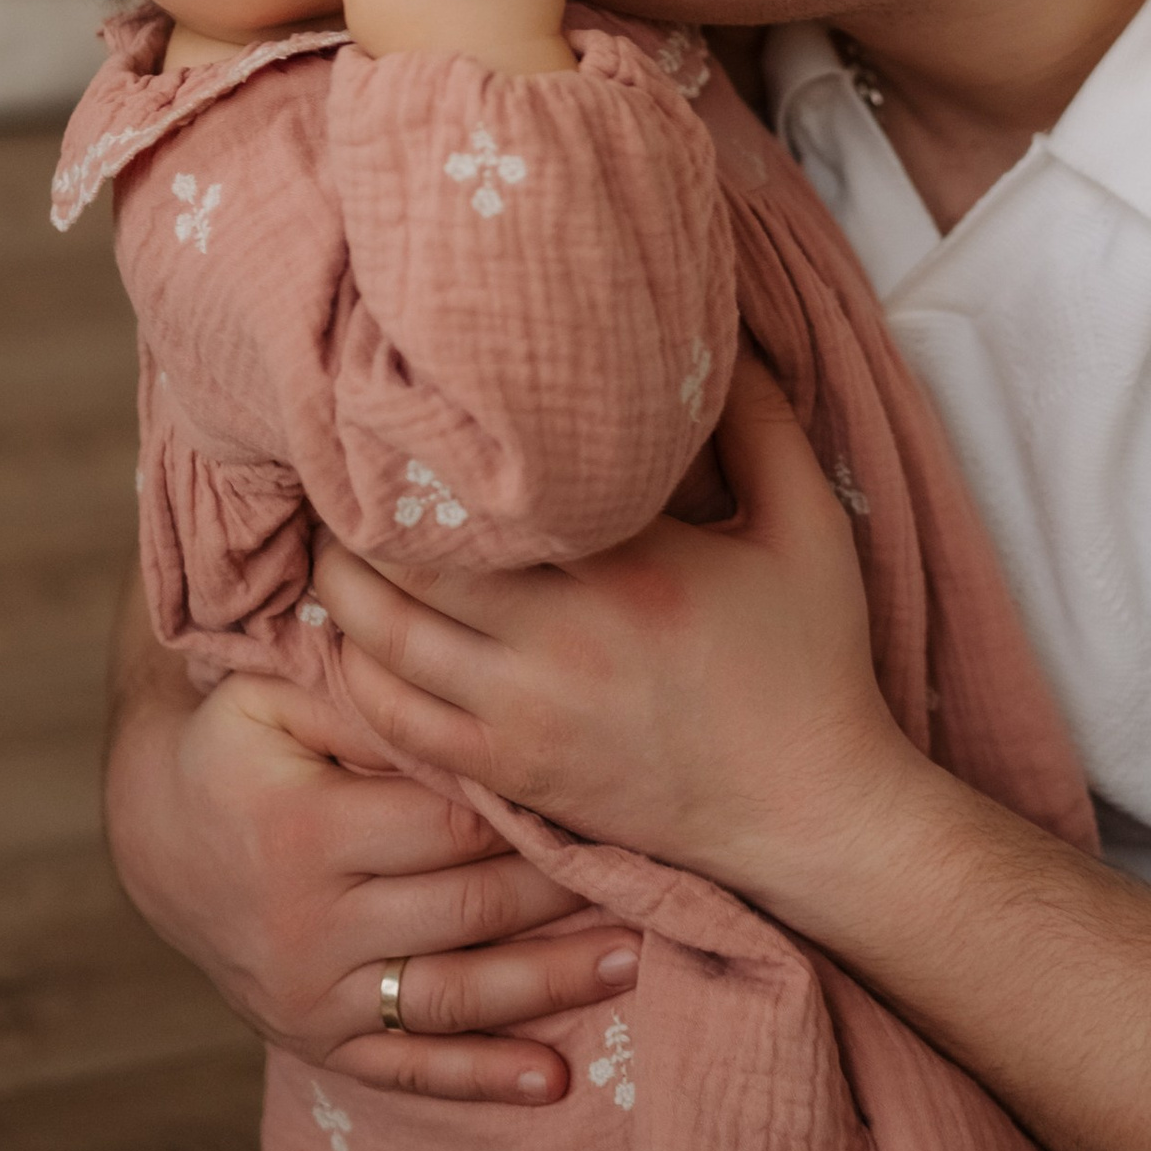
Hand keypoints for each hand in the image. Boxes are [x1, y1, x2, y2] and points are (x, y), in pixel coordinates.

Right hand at [102, 644, 639, 1097]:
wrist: (158, 836)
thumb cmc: (238, 746)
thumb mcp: (272, 698)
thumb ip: (362, 697)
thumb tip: (453, 690)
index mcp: (305, 829)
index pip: (447, 825)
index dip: (529, 814)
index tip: (603, 800)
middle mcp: (310, 922)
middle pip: (466, 910)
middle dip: (563, 895)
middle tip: (655, 877)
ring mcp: (314, 992)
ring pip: (451, 995)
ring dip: (548, 984)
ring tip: (634, 959)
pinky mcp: (316, 1039)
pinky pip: (407, 1069)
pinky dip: (483, 1078)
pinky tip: (555, 1080)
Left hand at [312, 359, 922, 916]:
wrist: (809, 811)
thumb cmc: (814, 659)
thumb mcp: (810, 524)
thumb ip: (764, 423)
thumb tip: (717, 338)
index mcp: (624, 567)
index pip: (478, 498)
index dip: (422, 450)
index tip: (399, 407)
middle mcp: (556, 643)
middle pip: (402, 567)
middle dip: (356, 515)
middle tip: (339, 468)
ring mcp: (524, 718)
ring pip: (382, 648)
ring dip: (343, 593)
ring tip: (336, 543)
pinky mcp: (513, 773)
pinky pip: (398, 727)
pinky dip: (358, 680)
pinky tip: (357, 642)